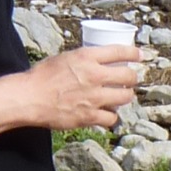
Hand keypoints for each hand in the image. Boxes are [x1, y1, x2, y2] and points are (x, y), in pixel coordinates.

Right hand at [22, 44, 142, 131]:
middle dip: (132, 78)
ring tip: (120, 97)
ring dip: (125, 97)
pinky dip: (111, 117)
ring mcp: (94, 97)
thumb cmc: (42, 77)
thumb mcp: (64, 58)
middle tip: (130, 80)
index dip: (134, 53)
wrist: (29, 97)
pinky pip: (112, 118)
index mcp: (87, 57)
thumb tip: (98, 62)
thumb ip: (84, 60)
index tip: (141, 56)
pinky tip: (106, 114)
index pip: (120, 51)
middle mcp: (94, 75)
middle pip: (129, 76)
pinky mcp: (89, 115)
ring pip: (125, 97)